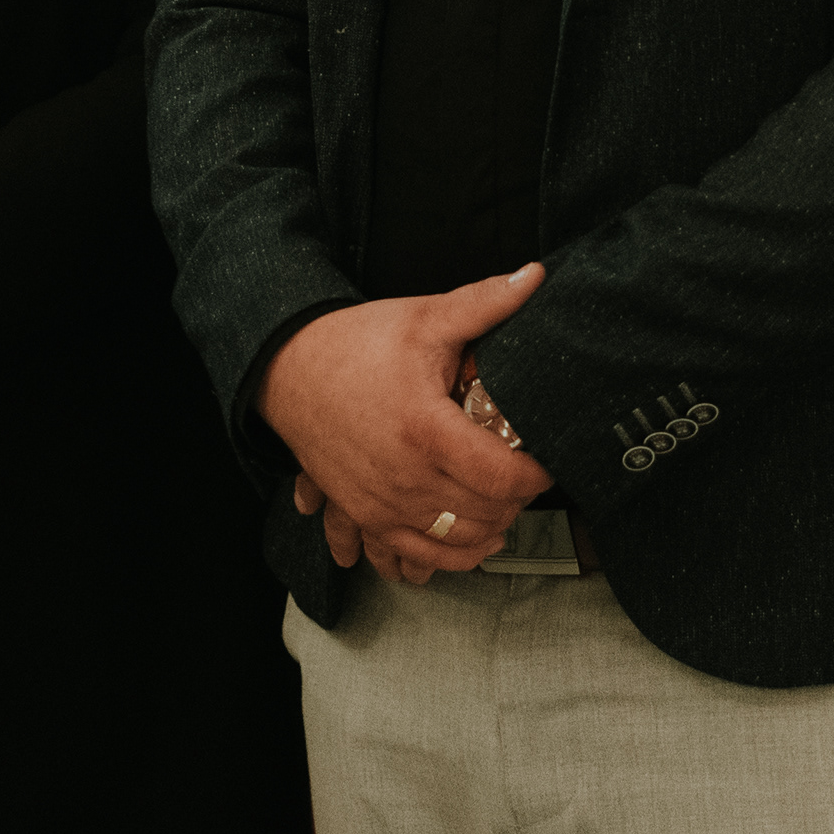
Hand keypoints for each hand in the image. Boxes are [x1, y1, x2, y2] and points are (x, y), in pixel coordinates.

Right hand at [263, 265, 554, 585]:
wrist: (285, 368)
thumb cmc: (354, 343)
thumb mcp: (424, 317)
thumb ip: (485, 302)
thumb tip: (534, 276)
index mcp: (426, 429)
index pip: (503, 477)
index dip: (538, 474)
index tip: (547, 459)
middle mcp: (403, 477)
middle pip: (486, 514)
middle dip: (518, 500)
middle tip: (527, 475)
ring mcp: (380, 503)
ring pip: (456, 543)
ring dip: (489, 531)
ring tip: (505, 506)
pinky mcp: (364, 514)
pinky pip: (414, 556)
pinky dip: (448, 556)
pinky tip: (469, 542)